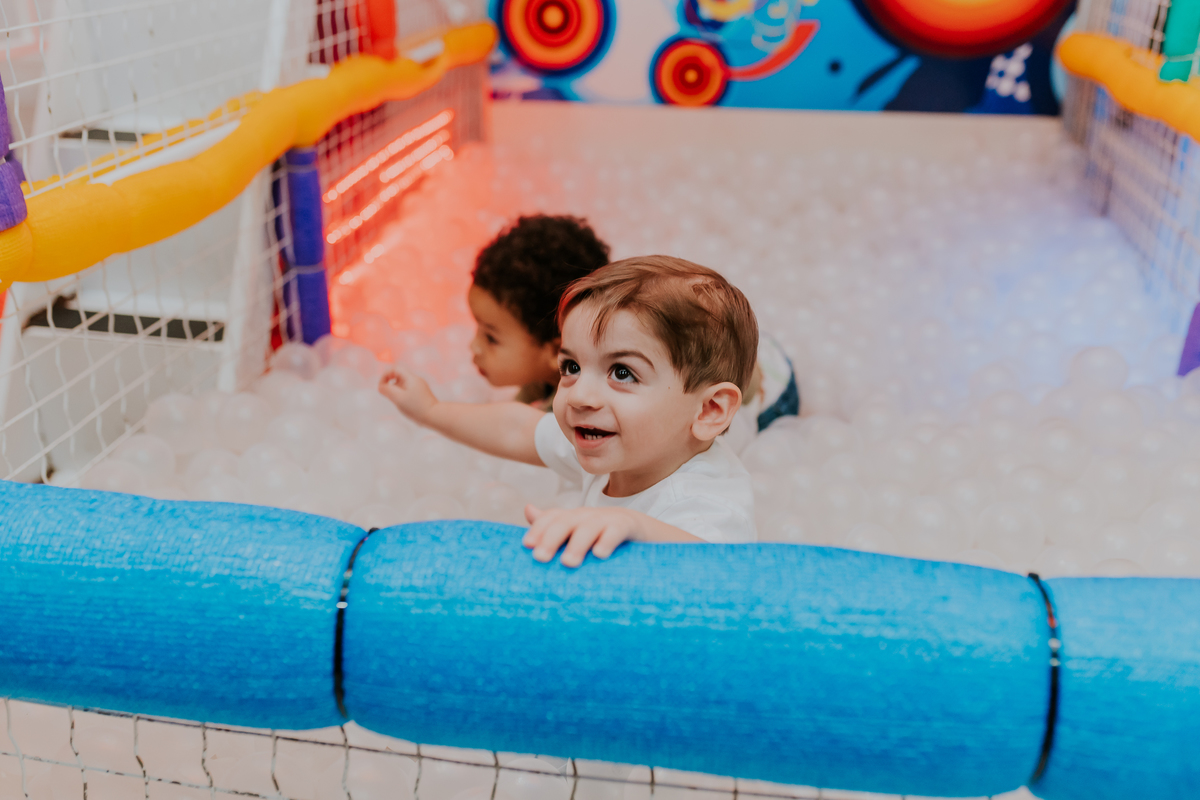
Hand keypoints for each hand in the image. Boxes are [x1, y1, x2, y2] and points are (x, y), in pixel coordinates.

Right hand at [378, 366, 436, 424]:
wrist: (435, 416)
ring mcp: (419, 387)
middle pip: (398, 376)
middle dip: (390, 385)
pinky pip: (408, 391)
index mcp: (411, 378)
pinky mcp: (421, 394)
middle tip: (389, 396)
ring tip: (399, 403)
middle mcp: (416, 380)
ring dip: (396, 391)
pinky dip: (402, 396)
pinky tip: (405, 406)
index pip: (395, 369)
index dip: (385, 375)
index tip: (382, 387)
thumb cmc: (416, 408)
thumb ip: (387, 390)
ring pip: (402, 385)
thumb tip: (381, 386)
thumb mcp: (398, 398)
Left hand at [522, 504, 638, 567]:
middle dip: (551, 538)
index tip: (526, 546)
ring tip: (568, 562)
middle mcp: (587, 516)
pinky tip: (599, 554)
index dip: (539, 529)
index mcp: (573, 518)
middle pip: (566, 522)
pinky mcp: (627, 526)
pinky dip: (607, 541)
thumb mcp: (578, 530)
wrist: (642, 528)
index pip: (552, 517)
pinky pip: (616, 531)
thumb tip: (527, 509)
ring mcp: (608, 519)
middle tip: (540, 558)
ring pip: (589, 528)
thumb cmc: (603, 534)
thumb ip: (553, 524)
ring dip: (577, 544)